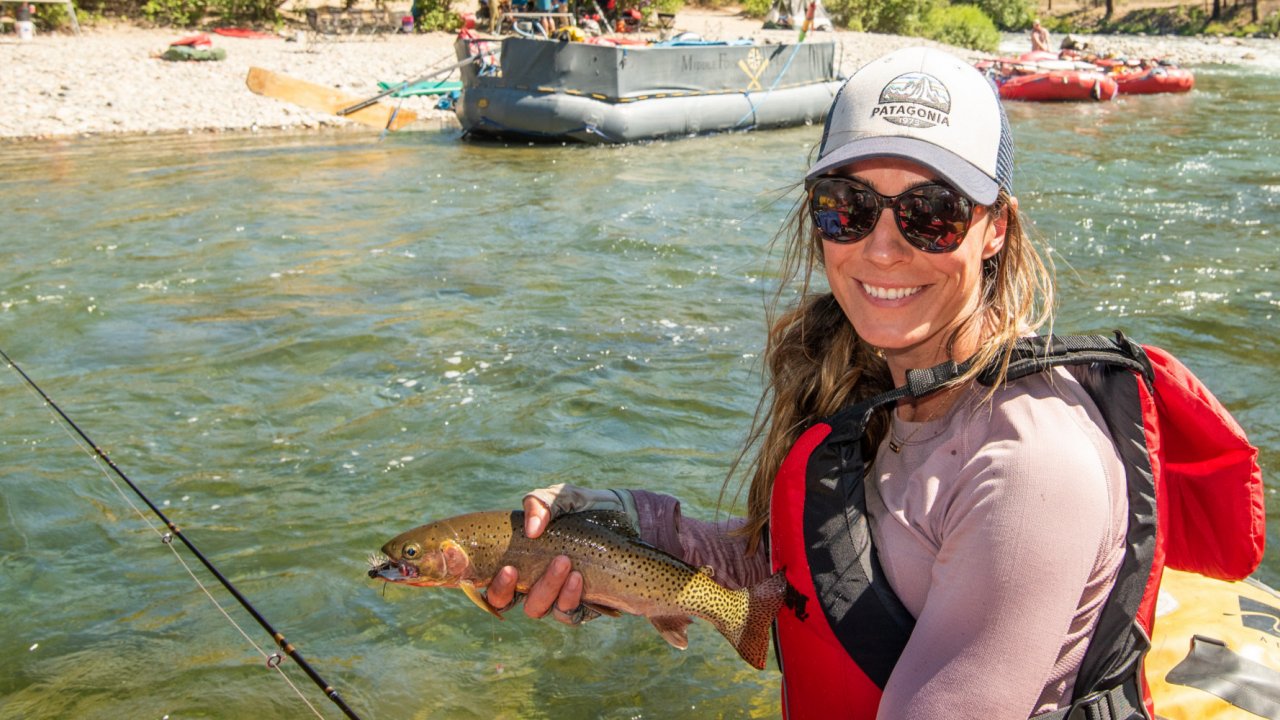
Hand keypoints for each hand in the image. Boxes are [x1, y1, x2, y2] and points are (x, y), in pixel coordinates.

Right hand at [484, 483, 631, 623]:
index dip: (473, 579)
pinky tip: (578, 578)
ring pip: (535, 608)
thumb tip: (532, 528)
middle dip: (503, 589)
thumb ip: (541, 503)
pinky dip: (569, 597)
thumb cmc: (584, 508)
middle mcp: (530, 580)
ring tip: (564, 562)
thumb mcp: (562, 497)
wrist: (626, 519)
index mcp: (516, 556)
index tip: (484, 563)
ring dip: (546, 587)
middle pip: (502, 600)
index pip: (484, 575)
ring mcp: (554, 595)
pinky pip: (566, 612)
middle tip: (513, 570)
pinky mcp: (579, 605)